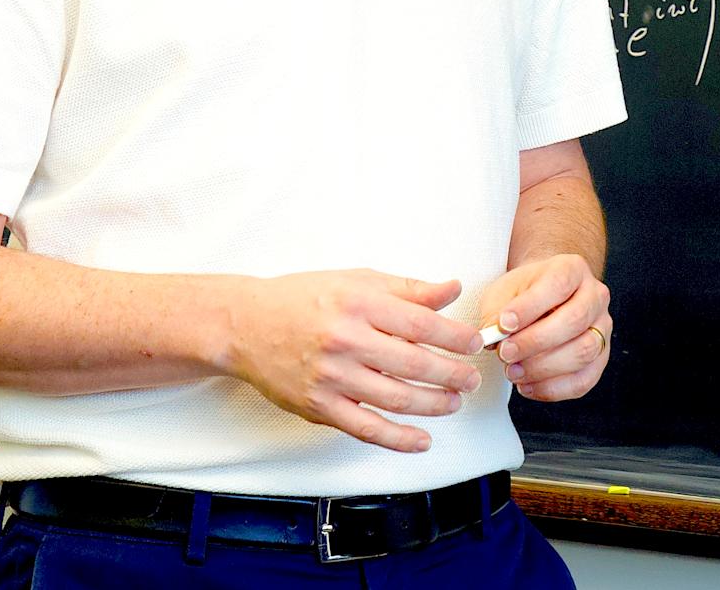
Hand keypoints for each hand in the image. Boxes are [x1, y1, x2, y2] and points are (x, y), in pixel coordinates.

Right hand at [222, 270, 484, 451]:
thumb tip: (452, 289)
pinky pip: (365, 428)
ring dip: (434, 404)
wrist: (245, 325)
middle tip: (473, 378)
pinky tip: (422, 440)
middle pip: (414, 363)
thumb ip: (407, 288)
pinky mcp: (318, 406)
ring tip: (454, 402)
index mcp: (358, 303)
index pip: (421, 324)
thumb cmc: (303, 298)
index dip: (454, 337)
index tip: (474, 343)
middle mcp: (345, 340)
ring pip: (396, 398)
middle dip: (452, 374)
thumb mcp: (356, 280)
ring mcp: (331, 376)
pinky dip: (398, 439)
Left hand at [477, 254, 611, 401]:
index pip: (558, 285)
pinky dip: (553, 388)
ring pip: (584, 351)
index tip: (504, 324)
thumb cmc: (525, 293)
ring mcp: (602, 328)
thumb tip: (493, 336)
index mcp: (572, 270)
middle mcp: (595, 296)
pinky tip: (528, 386)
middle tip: (506, 353)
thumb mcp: (505, 291)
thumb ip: (497, 311)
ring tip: (513, 371)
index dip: (530, 307)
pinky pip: (584, 380)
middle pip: (575, 320)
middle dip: (535, 342)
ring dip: (543, 367)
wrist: (545, 298)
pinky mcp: (600, 358)